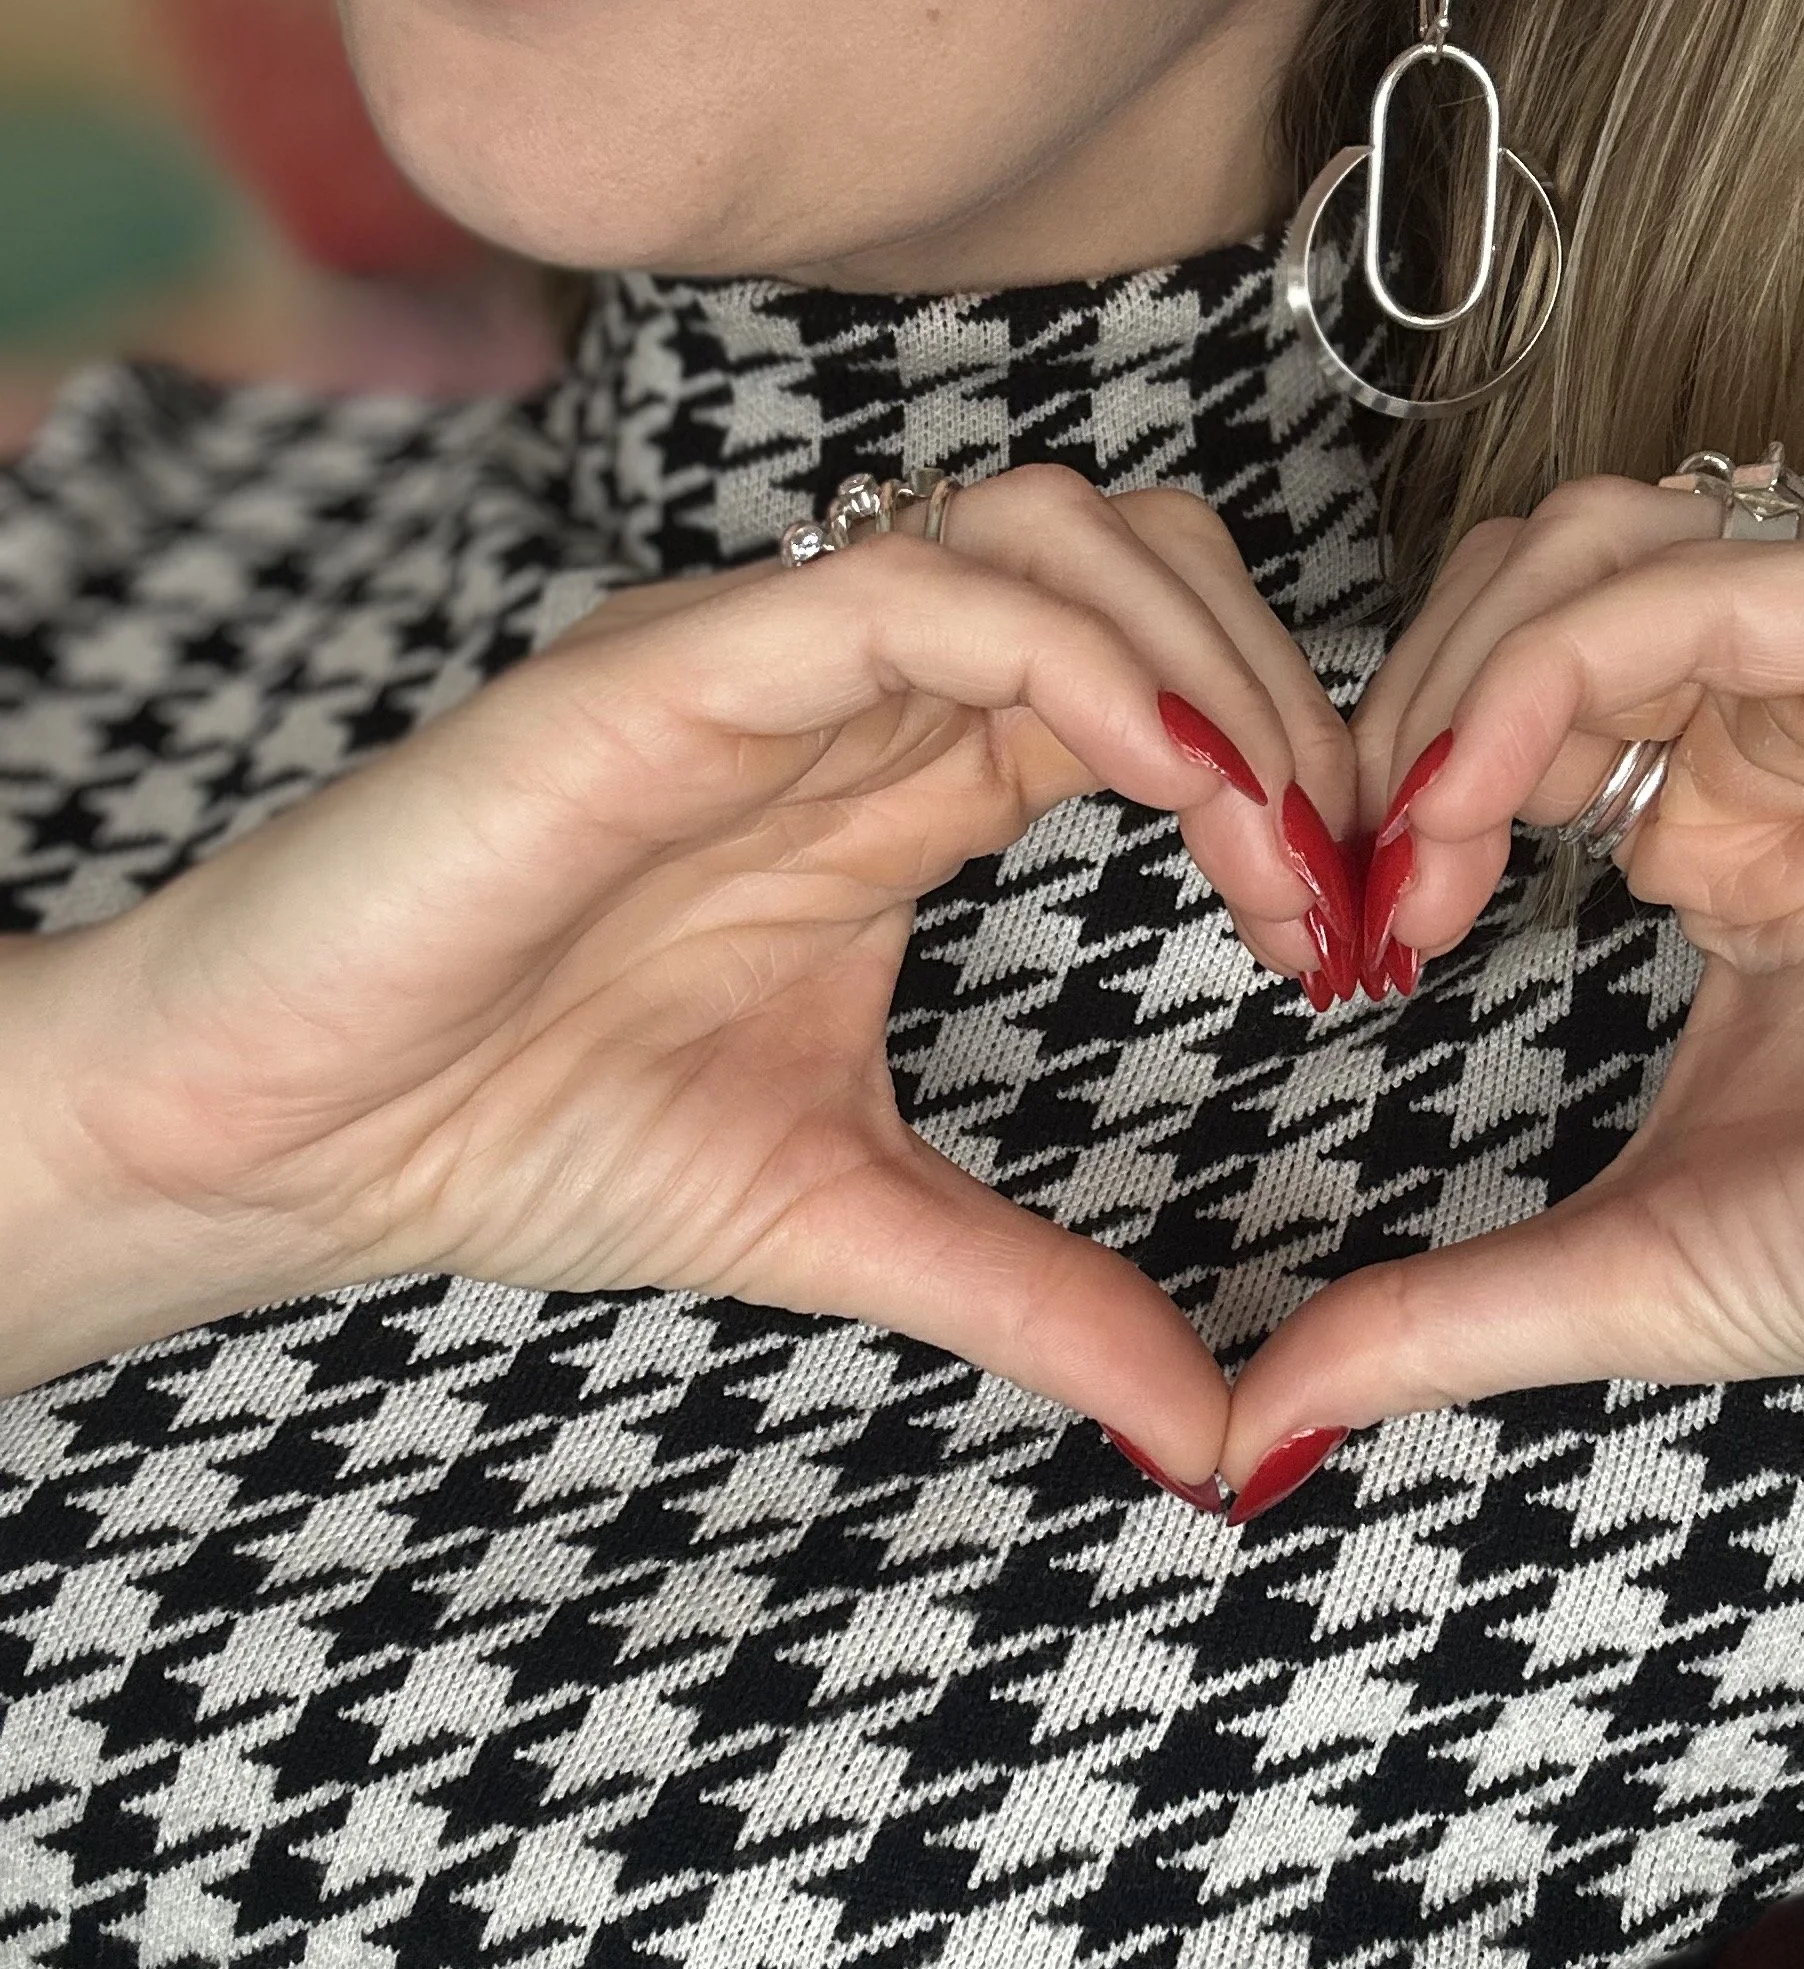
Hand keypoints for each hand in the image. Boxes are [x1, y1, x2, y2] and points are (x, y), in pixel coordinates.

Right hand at [8, 471, 1353, 1482]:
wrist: (278, 1137)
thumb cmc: (517, 1139)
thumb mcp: (842, 1222)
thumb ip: (1034, 1298)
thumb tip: (1216, 1437)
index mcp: (897, 783)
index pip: (1154, 688)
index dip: (1290, 780)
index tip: (1361, 943)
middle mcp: (848, 688)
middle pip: (1144, 562)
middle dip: (1293, 696)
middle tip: (1355, 882)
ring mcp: (765, 655)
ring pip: (1054, 531)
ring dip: (1212, 661)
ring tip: (1280, 845)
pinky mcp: (672, 662)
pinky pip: (915, 584)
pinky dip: (1074, 652)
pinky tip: (1171, 781)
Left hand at [1228, 480, 1803, 1551]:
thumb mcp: (1643, 1268)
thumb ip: (1441, 1317)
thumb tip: (1249, 1429)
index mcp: (1735, 828)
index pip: (1509, 716)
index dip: (1398, 797)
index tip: (1351, 945)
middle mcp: (1800, 726)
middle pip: (1530, 595)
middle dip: (1403, 713)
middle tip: (1364, 879)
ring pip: (1602, 547)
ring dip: (1465, 671)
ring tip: (1426, 832)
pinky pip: (1715, 577)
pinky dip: (1557, 662)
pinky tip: (1488, 794)